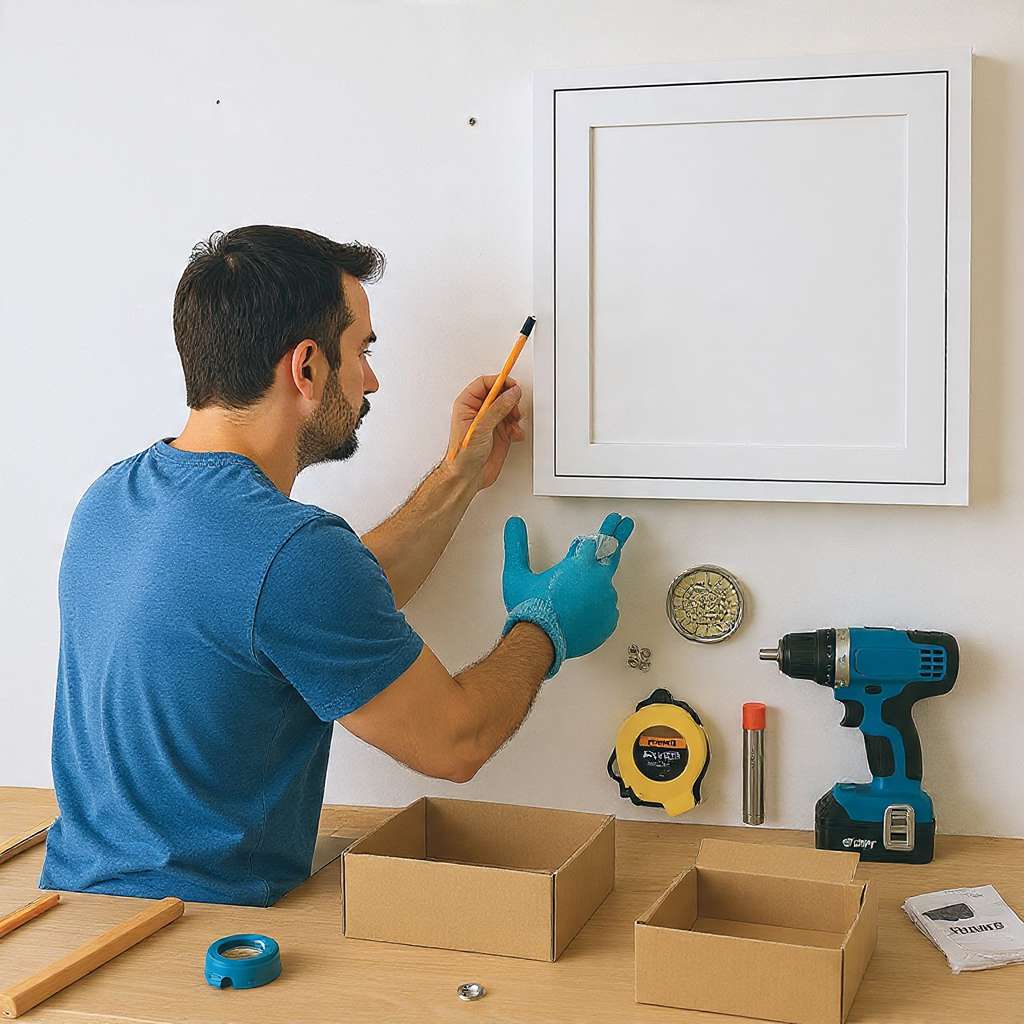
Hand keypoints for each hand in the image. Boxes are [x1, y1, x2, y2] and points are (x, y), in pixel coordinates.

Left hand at [446, 376, 524, 489]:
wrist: (467, 477)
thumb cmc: (462, 455)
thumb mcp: (480, 427)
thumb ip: (497, 408)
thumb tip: (511, 393)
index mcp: (467, 404)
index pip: (485, 383)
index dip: (500, 382)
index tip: (512, 385)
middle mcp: (479, 411)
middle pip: (500, 394)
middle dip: (510, 400)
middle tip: (514, 408)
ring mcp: (490, 422)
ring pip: (508, 408)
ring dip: (515, 415)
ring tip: (514, 423)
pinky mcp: (500, 434)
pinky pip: (513, 424)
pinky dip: (517, 428)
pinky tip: (514, 435)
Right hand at [502, 513, 634, 674]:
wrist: (540, 644)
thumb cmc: (530, 611)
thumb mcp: (517, 575)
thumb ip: (515, 546)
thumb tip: (514, 523)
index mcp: (580, 565)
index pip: (597, 539)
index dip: (606, 528)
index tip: (616, 519)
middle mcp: (598, 580)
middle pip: (612, 553)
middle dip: (618, 536)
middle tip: (626, 524)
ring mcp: (606, 602)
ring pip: (604, 585)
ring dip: (595, 583)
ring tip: (578, 592)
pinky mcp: (609, 621)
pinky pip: (606, 608)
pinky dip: (596, 605)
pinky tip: (581, 611)